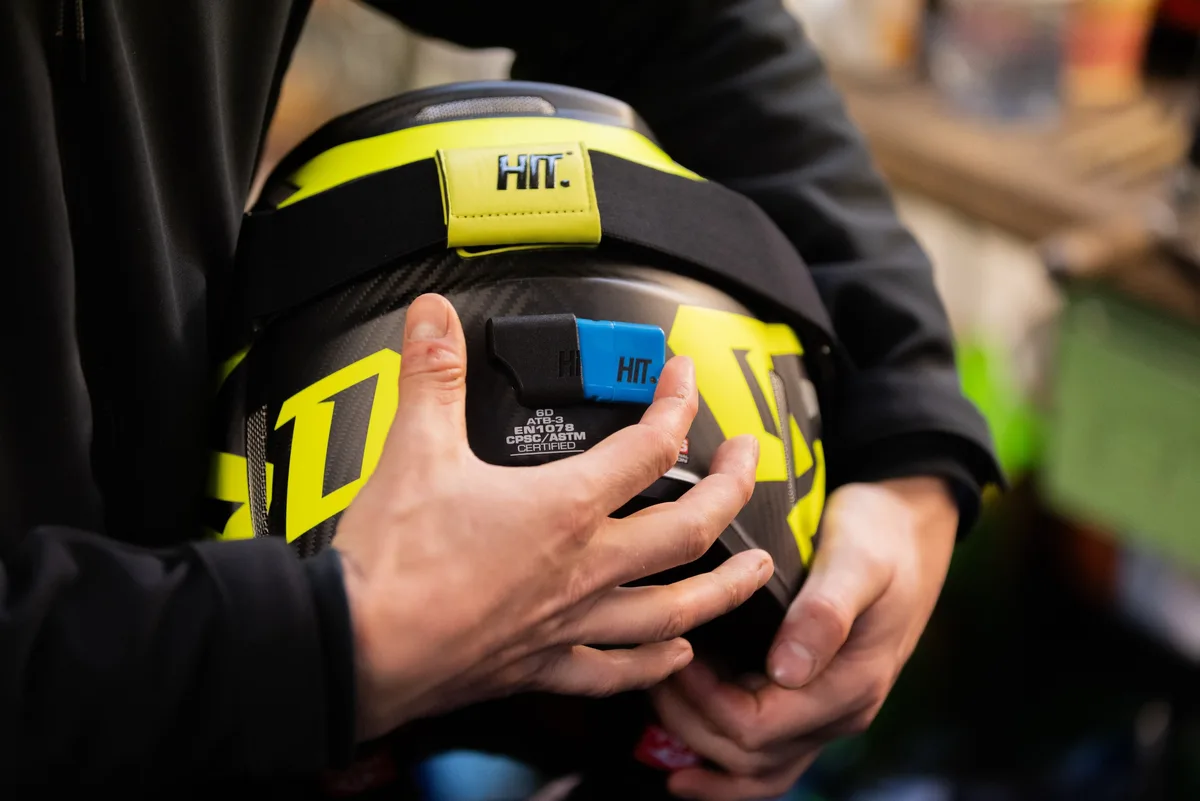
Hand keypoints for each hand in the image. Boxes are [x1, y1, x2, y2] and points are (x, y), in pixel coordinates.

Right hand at [333, 294, 773, 741]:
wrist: (355, 650)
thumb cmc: (392, 563)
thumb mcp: (414, 449)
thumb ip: (432, 374)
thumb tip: (433, 314)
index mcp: (564, 508)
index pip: (650, 446)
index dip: (677, 403)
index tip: (683, 378)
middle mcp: (583, 568)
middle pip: (690, 529)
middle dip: (734, 488)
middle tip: (751, 461)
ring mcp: (570, 623)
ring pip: (675, 609)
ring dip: (725, 587)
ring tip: (758, 569)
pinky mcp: (542, 666)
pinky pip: (617, 671)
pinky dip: (654, 662)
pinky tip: (676, 653)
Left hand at [650, 477, 958, 799]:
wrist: (909, 526)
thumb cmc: (879, 535)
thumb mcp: (858, 560)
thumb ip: (825, 613)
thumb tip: (788, 670)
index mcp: (848, 685)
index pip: (756, 727)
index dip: (704, 701)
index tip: (677, 652)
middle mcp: (837, 712)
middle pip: (745, 755)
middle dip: (689, 722)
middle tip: (651, 671)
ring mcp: (824, 712)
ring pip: (752, 766)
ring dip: (698, 744)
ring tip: (658, 703)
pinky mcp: (810, 700)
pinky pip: (764, 754)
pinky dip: (721, 762)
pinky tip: (684, 761)